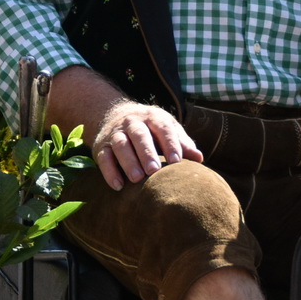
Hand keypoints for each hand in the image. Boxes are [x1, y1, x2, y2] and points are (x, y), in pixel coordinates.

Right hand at [48, 65, 203, 189]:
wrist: (116, 113)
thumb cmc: (151, 128)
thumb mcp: (167, 129)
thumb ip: (182, 143)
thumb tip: (199, 159)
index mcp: (153, 117)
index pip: (163, 128)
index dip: (170, 144)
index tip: (177, 161)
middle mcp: (133, 122)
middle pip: (139, 135)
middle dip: (146, 152)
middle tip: (153, 170)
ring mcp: (116, 133)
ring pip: (121, 144)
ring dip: (128, 161)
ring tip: (137, 179)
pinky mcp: (101, 146)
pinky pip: (104, 157)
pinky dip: (109, 171)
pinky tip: (118, 186)